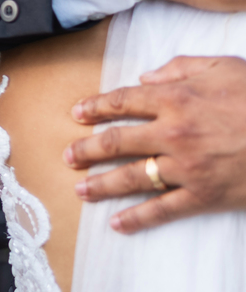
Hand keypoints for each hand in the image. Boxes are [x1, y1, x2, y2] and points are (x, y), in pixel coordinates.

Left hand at [65, 55, 245, 233]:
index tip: (77, 113)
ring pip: (132, 177)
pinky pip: (163, 209)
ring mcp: (187, 167)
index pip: (122, 102)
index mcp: (175, 98)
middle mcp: (173, 132)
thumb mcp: (223, 67)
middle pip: (116, 141)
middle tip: (69, 156)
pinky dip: (138, 218)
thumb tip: (146, 77)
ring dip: (102, 185)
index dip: (95, 107)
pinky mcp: (204, 195)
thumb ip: (180, 68)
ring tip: (81, 189)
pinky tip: (117, 224)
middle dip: (87, 149)